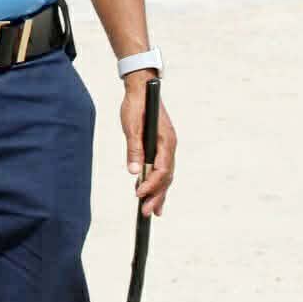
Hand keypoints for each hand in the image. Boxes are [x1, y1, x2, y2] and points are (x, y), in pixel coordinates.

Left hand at [120, 74, 176, 216]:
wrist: (142, 88)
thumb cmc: (137, 104)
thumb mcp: (132, 126)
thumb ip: (134, 149)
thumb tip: (134, 172)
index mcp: (166, 140)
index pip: (162, 169)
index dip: (152, 184)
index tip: (139, 195)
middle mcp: (170, 145)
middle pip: (167, 177)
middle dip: (156, 196)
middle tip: (145, 213)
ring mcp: (167, 147)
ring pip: (166, 175)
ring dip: (158, 193)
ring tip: (150, 211)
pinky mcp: (161, 147)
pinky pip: (162, 169)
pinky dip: (157, 183)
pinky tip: (150, 193)